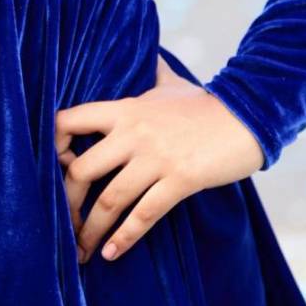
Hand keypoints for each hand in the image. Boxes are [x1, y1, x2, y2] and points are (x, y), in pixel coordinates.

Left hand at [57, 55, 264, 265]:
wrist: (251, 115)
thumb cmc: (208, 103)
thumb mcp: (171, 83)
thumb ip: (151, 72)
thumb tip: (145, 52)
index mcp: (124, 109)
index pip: (69, 121)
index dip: (53, 147)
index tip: (55, 169)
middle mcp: (133, 133)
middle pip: (81, 170)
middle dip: (67, 203)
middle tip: (62, 225)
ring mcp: (156, 157)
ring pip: (109, 199)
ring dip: (90, 230)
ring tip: (80, 253)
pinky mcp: (180, 179)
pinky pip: (144, 214)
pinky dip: (124, 238)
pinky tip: (111, 253)